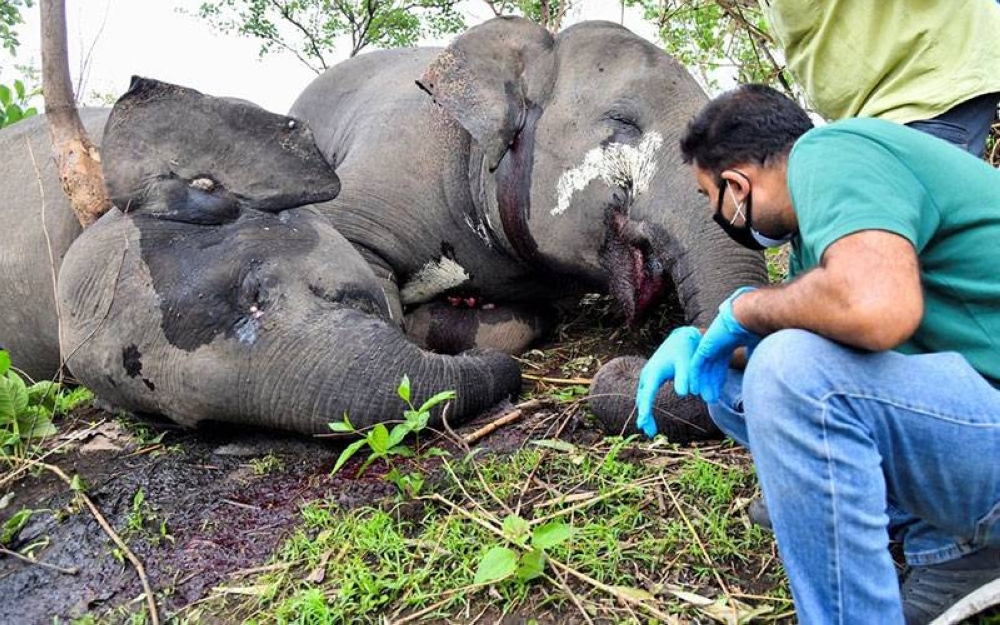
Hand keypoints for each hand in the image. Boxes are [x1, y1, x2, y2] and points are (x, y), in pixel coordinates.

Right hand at [635, 326, 701, 436]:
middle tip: (650, 433)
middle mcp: (647, 375)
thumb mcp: (687, 363)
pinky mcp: (651, 378)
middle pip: (642, 399)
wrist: (680, 338)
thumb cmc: (685, 351)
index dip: (645, 409)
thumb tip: (683, 395)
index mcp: (654, 372)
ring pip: (642, 398)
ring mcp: (647, 376)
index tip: (644, 422)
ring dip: (644, 413)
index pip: (647, 394)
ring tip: (649, 429)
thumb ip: (685, 378)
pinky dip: (646, 407)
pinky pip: (645, 395)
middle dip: (644, 416)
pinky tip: (649, 417)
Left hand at [690, 287, 759, 403]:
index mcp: (729, 341)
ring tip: (704, 397)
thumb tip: (762, 372)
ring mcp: (710, 343)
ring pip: (703, 367)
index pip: (722, 361)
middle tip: (711, 398)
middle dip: (711, 382)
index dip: (721, 375)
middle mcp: (718, 342)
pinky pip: (696, 365)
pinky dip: (695, 377)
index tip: (721, 388)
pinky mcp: (704, 346)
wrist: (749, 316)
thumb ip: (756, 358)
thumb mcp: (758, 347)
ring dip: (704, 383)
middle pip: (712, 366)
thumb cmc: (758, 328)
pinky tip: (695, 389)